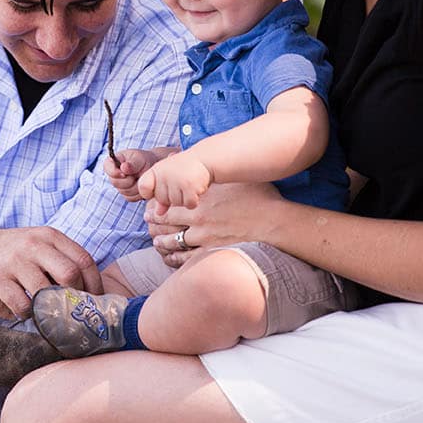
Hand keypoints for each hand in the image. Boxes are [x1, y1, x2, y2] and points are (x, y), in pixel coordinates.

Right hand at [0, 226, 102, 316]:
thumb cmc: (17, 252)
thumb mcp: (41, 243)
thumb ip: (63, 259)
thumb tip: (94, 291)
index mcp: (50, 236)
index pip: (84, 260)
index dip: (95, 285)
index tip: (96, 302)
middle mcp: (34, 244)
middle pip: (69, 274)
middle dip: (75, 297)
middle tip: (74, 310)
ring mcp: (14, 260)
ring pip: (45, 292)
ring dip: (51, 309)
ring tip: (52, 316)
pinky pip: (21, 304)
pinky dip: (29, 314)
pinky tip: (28, 314)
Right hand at [103, 147, 161, 199]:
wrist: (151, 167)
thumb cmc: (143, 160)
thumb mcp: (139, 158)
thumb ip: (132, 163)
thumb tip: (124, 168)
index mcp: (112, 162)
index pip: (107, 168)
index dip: (114, 172)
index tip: (124, 173)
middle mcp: (113, 176)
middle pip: (116, 183)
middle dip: (129, 179)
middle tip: (139, 173)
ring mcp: (119, 187)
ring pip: (125, 192)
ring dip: (136, 186)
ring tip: (142, 178)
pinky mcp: (126, 195)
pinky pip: (131, 198)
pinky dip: (139, 193)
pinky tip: (142, 185)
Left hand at [138, 152, 212, 207]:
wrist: (205, 158)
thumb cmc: (184, 169)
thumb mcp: (169, 178)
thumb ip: (162, 195)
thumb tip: (158, 214)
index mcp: (155, 170)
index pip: (143, 187)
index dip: (149, 192)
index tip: (162, 187)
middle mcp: (164, 174)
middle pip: (162, 199)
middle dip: (172, 196)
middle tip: (181, 184)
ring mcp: (177, 180)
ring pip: (176, 203)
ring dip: (184, 199)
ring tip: (189, 185)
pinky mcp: (190, 186)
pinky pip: (188, 204)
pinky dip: (194, 201)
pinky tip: (196, 190)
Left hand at [144, 181, 283, 257]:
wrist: (274, 223)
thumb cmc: (260, 198)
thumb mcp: (235, 180)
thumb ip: (217, 176)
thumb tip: (209, 164)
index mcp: (201, 199)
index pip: (170, 201)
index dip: (158, 204)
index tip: (153, 205)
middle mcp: (198, 218)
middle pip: (166, 221)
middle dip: (154, 221)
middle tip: (147, 221)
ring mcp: (204, 237)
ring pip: (172, 241)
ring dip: (161, 241)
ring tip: (156, 241)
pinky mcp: (211, 253)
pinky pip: (185, 258)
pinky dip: (174, 258)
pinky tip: (169, 257)